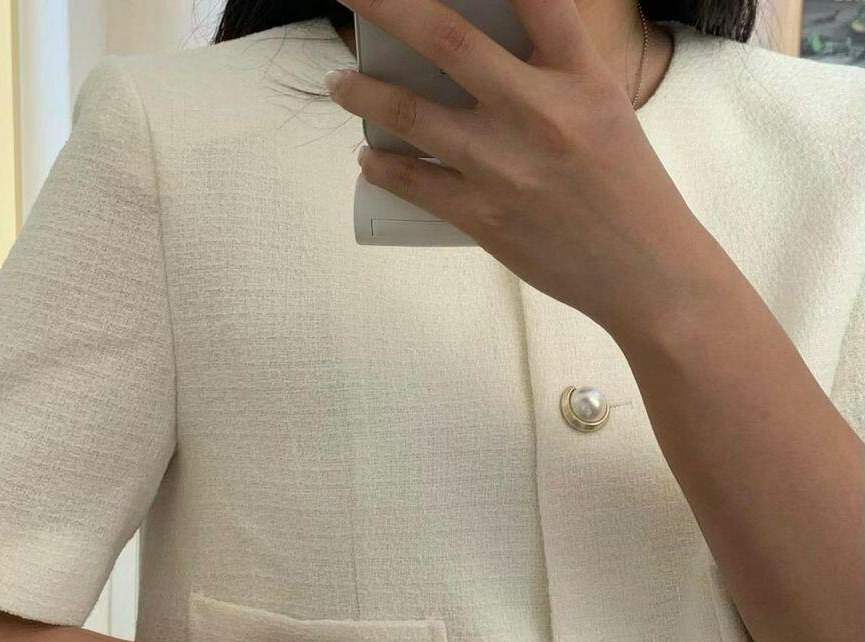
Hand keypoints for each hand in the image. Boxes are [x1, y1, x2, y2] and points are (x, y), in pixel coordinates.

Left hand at [323, 0, 715, 335]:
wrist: (643, 271)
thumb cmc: (625, 187)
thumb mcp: (602, 107)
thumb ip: (551, 73)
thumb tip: (482, 53)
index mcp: (580, 74)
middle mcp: (539, 110)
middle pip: (446, 39)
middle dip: (386, 4)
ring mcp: (505, 165)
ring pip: (411, 114)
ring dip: (363, 92)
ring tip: (340, 82)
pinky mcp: (484, 216)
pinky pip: (414, 182)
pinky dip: (382, 166)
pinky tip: (369, 157)